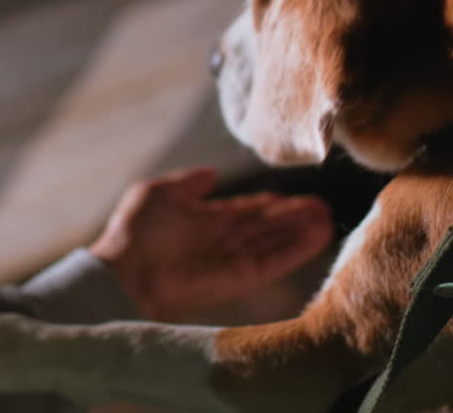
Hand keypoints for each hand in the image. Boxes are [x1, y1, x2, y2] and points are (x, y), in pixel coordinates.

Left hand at [89, 167, 332, 320]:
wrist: (125, 272)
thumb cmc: (134, 232)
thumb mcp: (159, 193)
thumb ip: (188, 183)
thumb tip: (211, 174)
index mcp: (203, 221)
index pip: (244, 212)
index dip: (269, 206)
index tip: (294, 198)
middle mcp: (221, 241)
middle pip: (265, 228)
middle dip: (292, 218)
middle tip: (322, 206)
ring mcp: (231, 260)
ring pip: (273, 244)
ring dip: (299, 232)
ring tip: (327, 218)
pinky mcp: (238, 278)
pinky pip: (272, 262)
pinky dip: (295, 250)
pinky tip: (317, 236)